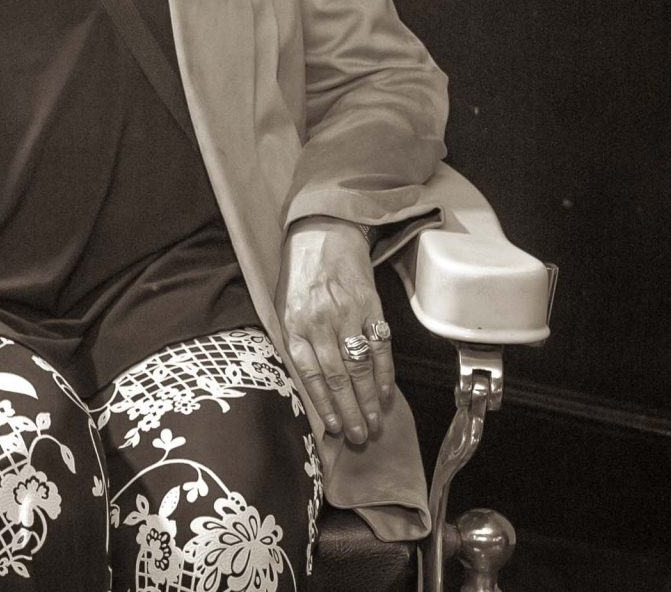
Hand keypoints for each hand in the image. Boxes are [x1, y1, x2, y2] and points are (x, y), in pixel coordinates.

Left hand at [281, 216, 393, 449]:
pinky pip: (380, 345)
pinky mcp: (371, 305)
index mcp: (295, 325)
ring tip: (375, 423)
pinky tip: (386, 392)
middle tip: (361, 437)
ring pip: (361, 366)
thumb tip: (310, 387)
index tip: (334, 429)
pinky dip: (385, 372)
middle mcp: (321, 322)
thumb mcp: (283, 307)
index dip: (324, 405)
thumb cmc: (299, 276)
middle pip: (339, 376)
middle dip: (351, 411)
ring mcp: (348, 313)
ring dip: (370, 398)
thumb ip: (296, 343)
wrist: (322, 234)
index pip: (311, 374)